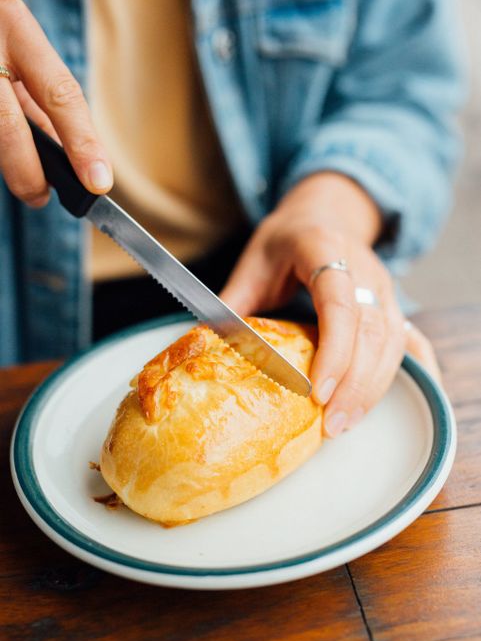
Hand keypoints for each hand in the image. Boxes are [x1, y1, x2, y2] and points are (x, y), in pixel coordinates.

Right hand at [0, 0, 111, 207]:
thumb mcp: (26, 51)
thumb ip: (48, 99)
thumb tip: (73, 156)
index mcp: (17, 30)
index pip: (60, 95)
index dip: (82, 143)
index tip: (99, 182)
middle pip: (10, 128)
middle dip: (28, 173)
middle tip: (40, 196)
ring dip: (11, 162)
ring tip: (26, 177)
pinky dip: (2, 151)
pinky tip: (9, 155)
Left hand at [220, 173, 439, 436]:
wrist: (324, 215)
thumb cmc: (285, 241)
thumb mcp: (253, 260)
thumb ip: (234, 301)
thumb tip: (204, 344)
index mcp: (324, 248)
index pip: (338, 303)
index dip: (333, 350)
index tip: (317, 392)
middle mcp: (364, 267)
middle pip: (372, 330)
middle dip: (355, 383)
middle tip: (330, 425)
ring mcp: (384, 286)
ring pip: (392, 340)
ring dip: (372, 387)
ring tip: (344, 423)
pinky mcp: (392, 304)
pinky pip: (405, 342)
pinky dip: (393, 376)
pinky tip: (377, 404)